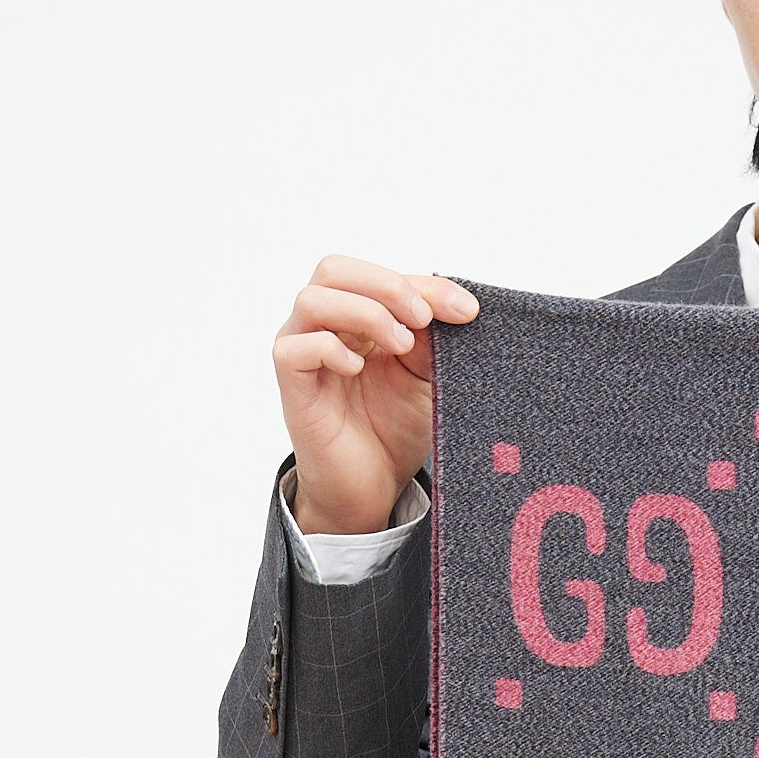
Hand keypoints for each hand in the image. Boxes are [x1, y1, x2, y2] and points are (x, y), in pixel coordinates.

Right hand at [274, 258, 478, 536]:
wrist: (374, 488)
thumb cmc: (395, 430)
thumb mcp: (427, 377)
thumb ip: (434, 339)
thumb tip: (454, 305)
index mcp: (357, 316)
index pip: (379, 276)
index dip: (424, 285)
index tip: (467, 311)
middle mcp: (325, 326)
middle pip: (334, 269)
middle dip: (387, 286)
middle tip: (423, 320)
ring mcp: (303, 351)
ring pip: (312, 299)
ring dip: (364, 313)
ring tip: (399, 345)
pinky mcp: (291, 384)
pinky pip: (294, 348)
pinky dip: (330, 348)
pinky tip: (358, 369)